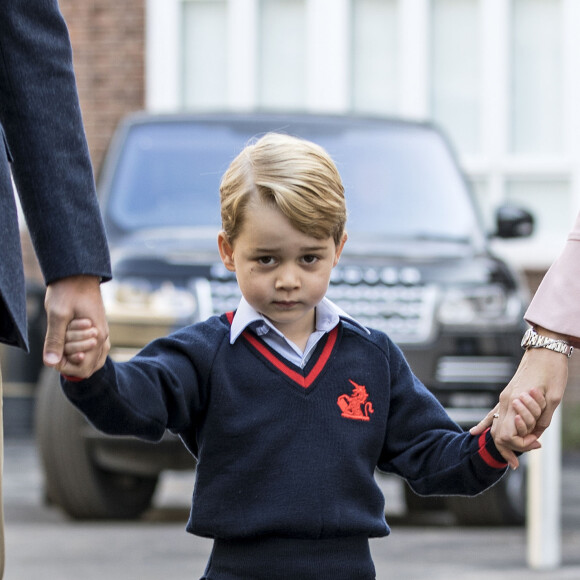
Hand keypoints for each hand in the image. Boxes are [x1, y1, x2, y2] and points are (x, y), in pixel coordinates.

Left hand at [43, 275, 109, 377]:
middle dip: (71, 360)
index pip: (84, 368)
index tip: (54, 353)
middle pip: (90, 367)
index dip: (66, 366)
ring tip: (65, 341)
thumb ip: (55, 340)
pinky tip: (71, 340)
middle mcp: (103, 337)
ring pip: (94, 359)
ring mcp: (103, 333)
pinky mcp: (99, 328)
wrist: (78, 273)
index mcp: (97, 336)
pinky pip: (95, 349)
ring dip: (77, 355)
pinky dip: (82, 349)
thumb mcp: (57, 315)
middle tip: (60, 342)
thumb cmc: (68, 291)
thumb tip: (51, 363)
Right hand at [471, 335, 567, 466]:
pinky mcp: (507, 394)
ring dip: (501, 442)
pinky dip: (484, 424)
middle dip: (509, 449)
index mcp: (515, 401)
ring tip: (509, 458)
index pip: (508, 434)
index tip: (535, 444)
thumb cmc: (552, 371)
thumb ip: (543, 418)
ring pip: (494, 425)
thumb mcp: (554, 398)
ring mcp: (504, 397)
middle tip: (521, 459)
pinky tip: (474, 432)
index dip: (521, 444)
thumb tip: (536, 434)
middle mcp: (505, 400)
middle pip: (498, 433)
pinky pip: (491, 413)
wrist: (545, 349)